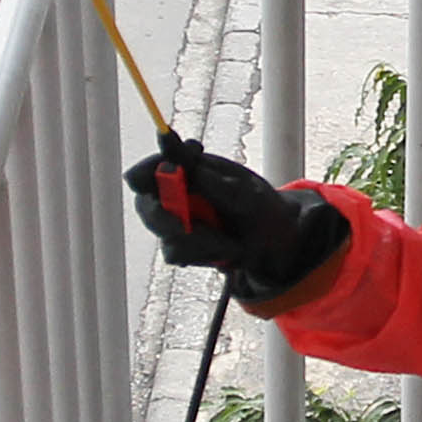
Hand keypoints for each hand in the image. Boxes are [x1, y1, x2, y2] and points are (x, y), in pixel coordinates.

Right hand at [122, 136, 346, 302]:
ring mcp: (176, 222)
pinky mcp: (181, 247)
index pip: (151, 167)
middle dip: (165, 216)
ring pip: (164, 233)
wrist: (276, 246)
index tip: (170, 173)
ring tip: (231, 242)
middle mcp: (177, 194)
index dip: (149, 170)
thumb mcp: (248, 193)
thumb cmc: (262, 209)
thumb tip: (192, 167)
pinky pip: (176, 253)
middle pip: (145, 204)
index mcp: (189, 170)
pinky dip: (204, 253)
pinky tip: (226, 250)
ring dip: (199, 239)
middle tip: (182, 225)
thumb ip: (217, 182)